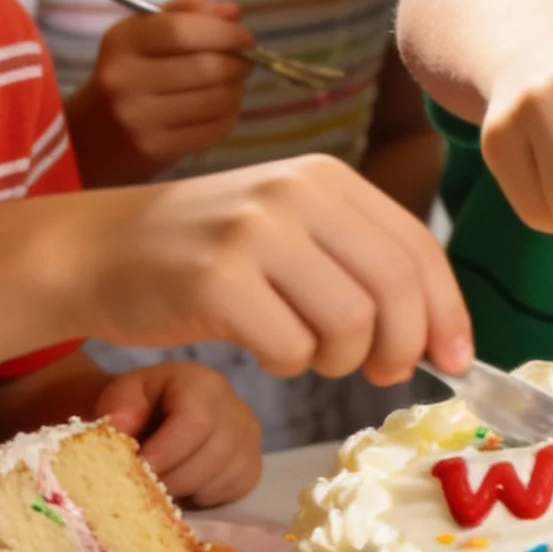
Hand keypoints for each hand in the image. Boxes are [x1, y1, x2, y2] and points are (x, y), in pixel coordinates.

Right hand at [69, 0, 253, 186]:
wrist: (92, 134)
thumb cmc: (128, 72)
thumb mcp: (143, 33)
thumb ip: (185, 14)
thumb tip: (232, 13)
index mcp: (121, 43)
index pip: (181, 31)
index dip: (223, 32)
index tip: (244, 36)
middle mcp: (124, 80)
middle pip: (205, 67)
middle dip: (238, 62)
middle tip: (243, 61)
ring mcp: (139, 119)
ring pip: (215, 100)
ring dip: (236, 89)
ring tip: (232, 83)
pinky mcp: (155, 150)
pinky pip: (214, 129)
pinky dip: (229, 115)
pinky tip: (222, 108)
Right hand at [78, 155, 473, 384]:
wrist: (96, 249)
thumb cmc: (206, 254)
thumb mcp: (291, 231)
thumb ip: (360, 265)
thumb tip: (438, 337)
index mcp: (327, 178)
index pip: (418, 249)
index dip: (447, 312)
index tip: (455, 359)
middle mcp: (295, 193)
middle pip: (396, 289)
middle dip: (403, 347)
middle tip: (384, 373)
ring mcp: (254, 232)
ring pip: (351, 322)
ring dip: (339, 359)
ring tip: (308, 352)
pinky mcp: (214, 279)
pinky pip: (289, 347)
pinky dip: (286, 362)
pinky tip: (263, 347)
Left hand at [96, 362, 262, 507]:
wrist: (161, 412)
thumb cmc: (140, 406)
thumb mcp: (121, 395)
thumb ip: (118, 406)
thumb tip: (121, 427)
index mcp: (202, 383)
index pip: (196, 421)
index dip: (167, 452)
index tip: (137, 471)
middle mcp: (235, 406)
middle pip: (215, 454)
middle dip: (174, 479)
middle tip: (145, 488)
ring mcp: (249, 436)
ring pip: (227, 476)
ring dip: (189, 490)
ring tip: (162, 486)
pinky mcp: (254, 463)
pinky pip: (236, 489)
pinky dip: (207, 497)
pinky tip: (185, 486)